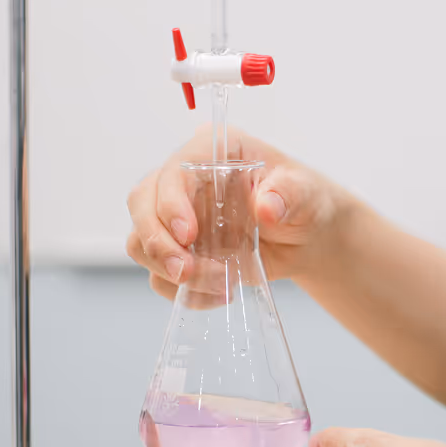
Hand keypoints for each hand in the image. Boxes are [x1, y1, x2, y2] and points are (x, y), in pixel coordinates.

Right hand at [125, 125, 351, 299]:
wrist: (305, 236)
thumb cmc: (302, 202)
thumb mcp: (305, 193)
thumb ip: (288, 194)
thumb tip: (266, 207)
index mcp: (211, 152)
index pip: (174, 170)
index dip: (171, 202)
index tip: (189, 234)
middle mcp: (183, 180)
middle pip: (141, 204)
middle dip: (158, 242)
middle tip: (187, 271)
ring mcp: (174, 217)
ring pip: (141, 242)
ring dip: (171, 271)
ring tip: (221, 284)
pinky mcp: (177, 250)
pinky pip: (158, 275)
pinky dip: (182, 291)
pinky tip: (220, 294)